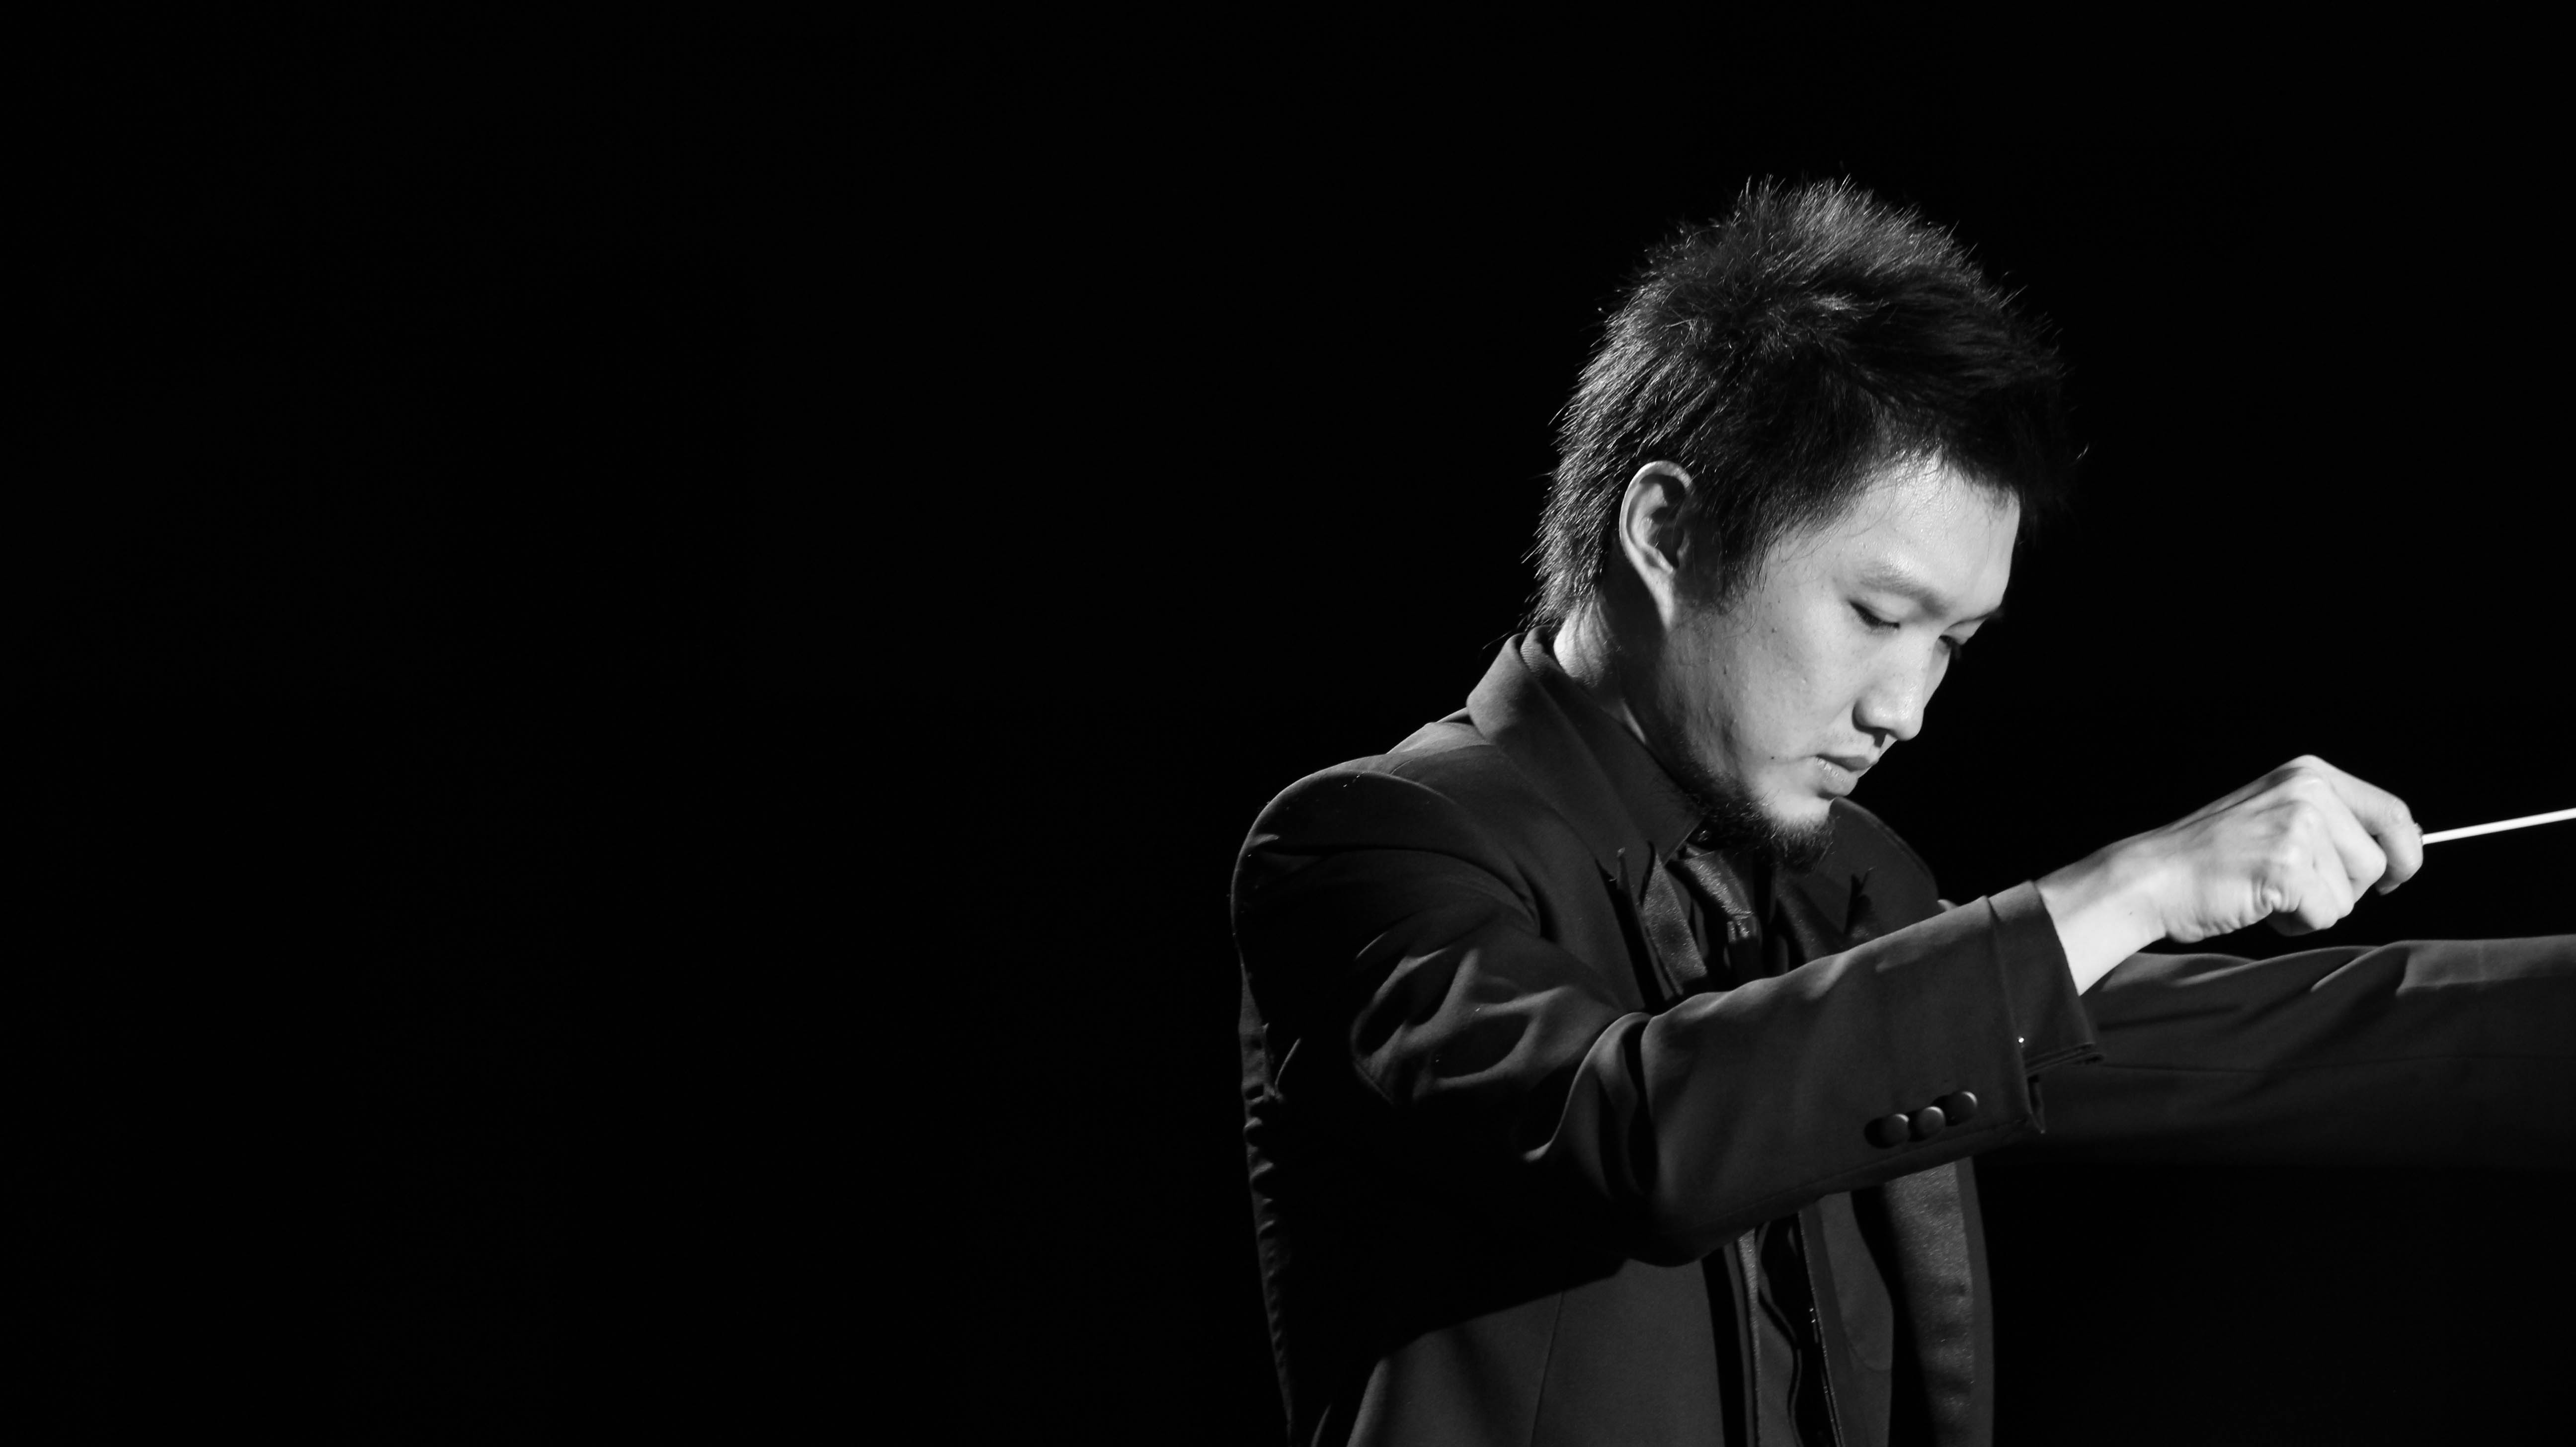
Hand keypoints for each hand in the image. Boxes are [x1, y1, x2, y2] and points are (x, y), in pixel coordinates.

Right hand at [2038, 756, 2424, 989]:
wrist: (2153, 877)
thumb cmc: (2211, 857)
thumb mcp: (2275, 815)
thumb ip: (2330, 822)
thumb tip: (2403, 847)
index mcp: (2309, 774)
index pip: (2393, 813)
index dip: (2406, 853)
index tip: (2396, 878)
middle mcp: (2308, 791)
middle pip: (2377, 861)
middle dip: (2346, 889)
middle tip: (2295, 887)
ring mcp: (2297, 825)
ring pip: (2353, 893)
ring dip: (2318, 907)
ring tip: (2269, 892)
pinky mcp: (2286, 865)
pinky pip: (2326, 914)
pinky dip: (2296, 923)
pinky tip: (2260, 904)